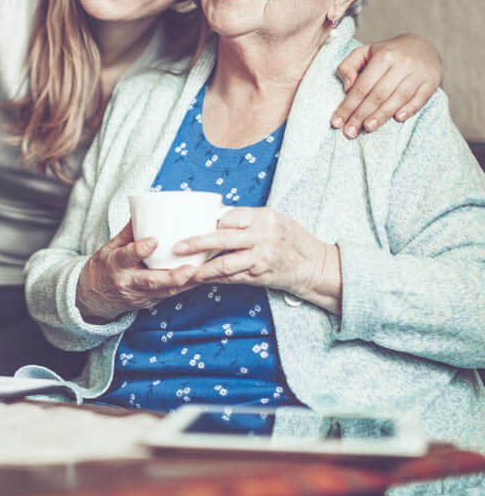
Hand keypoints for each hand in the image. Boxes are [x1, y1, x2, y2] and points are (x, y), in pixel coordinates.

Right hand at [76, 221, 196, 322]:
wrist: (93, 297)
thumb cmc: (104, 267)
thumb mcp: (110, 246)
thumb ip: (128, 231)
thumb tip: (142, 208)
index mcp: (115, 264)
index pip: (126, 256)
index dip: (139, 250)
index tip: (154, 241)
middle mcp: (127, 282)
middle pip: (151, 281)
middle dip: (171, 277)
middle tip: (189, 269)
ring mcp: (139, 295)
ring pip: (164, 292)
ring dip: (183, 284)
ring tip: (200, 275)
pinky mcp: (148, 302)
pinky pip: (168, 296)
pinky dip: (184, 288)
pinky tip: (198, 280)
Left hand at [174, 208, 341, 313]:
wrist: (316, 266)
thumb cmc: (293, 239)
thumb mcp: (275, 220)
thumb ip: (248, 218)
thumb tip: (216, 217)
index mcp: (264, 216)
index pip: (228, 217)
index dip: (208, 222)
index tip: (192, 225)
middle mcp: (262, 236)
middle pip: (222, 238)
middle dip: (196, 242)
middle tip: (178, 246)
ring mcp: (262, 257)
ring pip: (225, 263)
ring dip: (202, 267)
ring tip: (186, 269)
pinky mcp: (261, 276)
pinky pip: (233, 278)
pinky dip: (215, 279)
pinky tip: (202, 278)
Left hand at [332, 34, 441, 137]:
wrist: (422, 45)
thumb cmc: (387, 53)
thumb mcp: (365, 52)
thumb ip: (349, 66)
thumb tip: (347, 87)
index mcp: (384, 56)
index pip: (362, 86)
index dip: (348, 105)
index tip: (337, 122)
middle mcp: (403, 63)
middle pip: (379, 94)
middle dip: (361, 115)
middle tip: (349, 132)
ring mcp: (419, 72)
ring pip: (399, 98)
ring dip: (382, 115)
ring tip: (368, 128)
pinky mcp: (433, 80)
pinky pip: (421, 98)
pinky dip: (410, 109)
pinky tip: (397, 119)